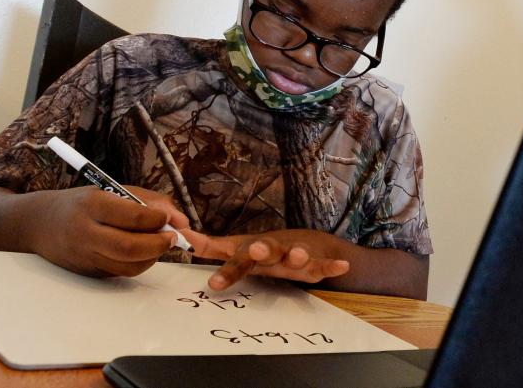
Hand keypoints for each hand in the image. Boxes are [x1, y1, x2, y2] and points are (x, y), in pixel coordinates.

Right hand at [29, 185, 189, 277]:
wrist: (37, 223)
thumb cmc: (80, 203)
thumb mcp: (110, 190)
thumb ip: (147, 200)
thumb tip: (181, 220)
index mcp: (92, 205)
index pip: (133, 216)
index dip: (157, 219)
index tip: (168, 218)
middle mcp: (86, 232)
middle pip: (130, 247)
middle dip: (159, 244)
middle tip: (172, 238)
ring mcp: (85, 256)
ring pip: (128, 266)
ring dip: (153, 257)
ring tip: (159, 244)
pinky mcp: (88, 272)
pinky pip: (121, 272)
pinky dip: (139, 264)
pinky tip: (143, 252)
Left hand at [185, 229, 350, 290]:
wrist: (306, 242)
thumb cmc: (264, 250)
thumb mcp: (238, 249)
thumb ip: (211, 247)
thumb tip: (182, 238)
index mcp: (252, 250)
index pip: (235, 259)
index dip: (226, 271)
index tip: (213, 285)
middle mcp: (273, 250)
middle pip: (266, 250)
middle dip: (262, 250)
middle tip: (257, 251)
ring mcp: (295, 255)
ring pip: (295, 256)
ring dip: (297, 255)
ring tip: (298, 256)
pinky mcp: (315, 262)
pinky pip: (324, 265)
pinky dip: (332, 265)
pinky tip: (341, 266)